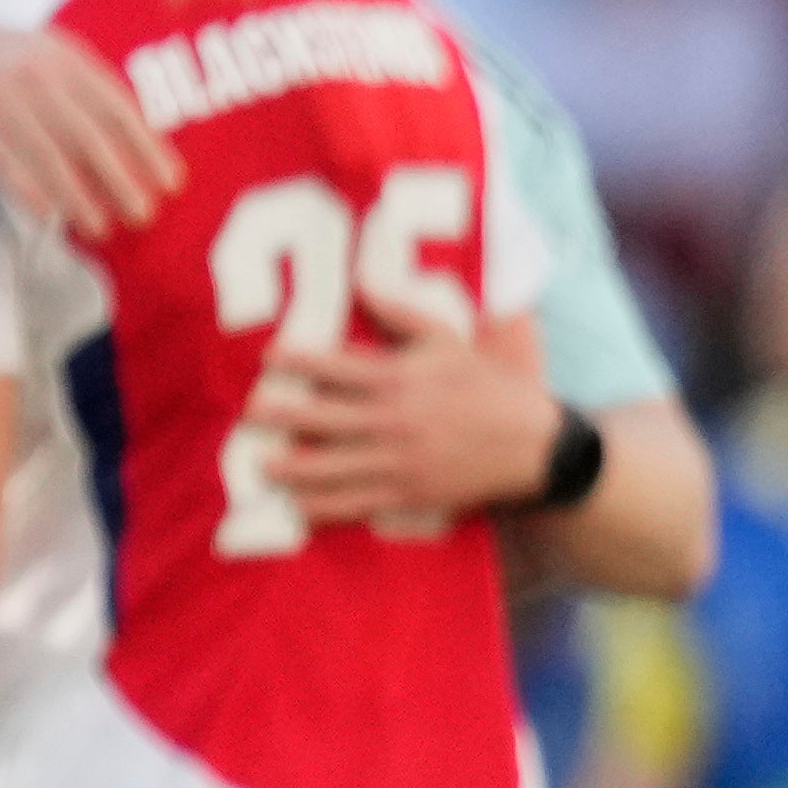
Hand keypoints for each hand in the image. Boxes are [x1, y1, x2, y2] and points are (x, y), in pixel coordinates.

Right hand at [0, 2, 178, 234]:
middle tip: (144, 215)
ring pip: (47, 152)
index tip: (171, 183)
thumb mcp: (48, 58)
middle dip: (120, 178)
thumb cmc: (1, 60)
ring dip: (77, 194)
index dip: (147, 147)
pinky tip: (49, 215)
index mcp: (69, 59)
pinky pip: (3, 158)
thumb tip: (139, 143)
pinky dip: (28, 188)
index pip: (118, 109)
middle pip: (89, 134)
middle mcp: (40, 72)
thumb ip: (87, 93)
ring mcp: (1, 92)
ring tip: (100, 227)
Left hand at [246, 334, 562, 533]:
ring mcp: (398, 461)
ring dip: (291, 466)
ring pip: (329, 465)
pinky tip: (296, 504)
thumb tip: (362, 283)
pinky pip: (353, 502)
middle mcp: (393, 419)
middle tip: (250, 412)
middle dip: (281, 414)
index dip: (299, 361)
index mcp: (403, 378)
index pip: (338, 366)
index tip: (269, 358)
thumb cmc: (493, 387)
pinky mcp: (407, 494)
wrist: (536, 446)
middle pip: (321, 417)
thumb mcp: (453, 341)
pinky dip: (320, 505)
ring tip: (263, 464)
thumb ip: (403, 314)